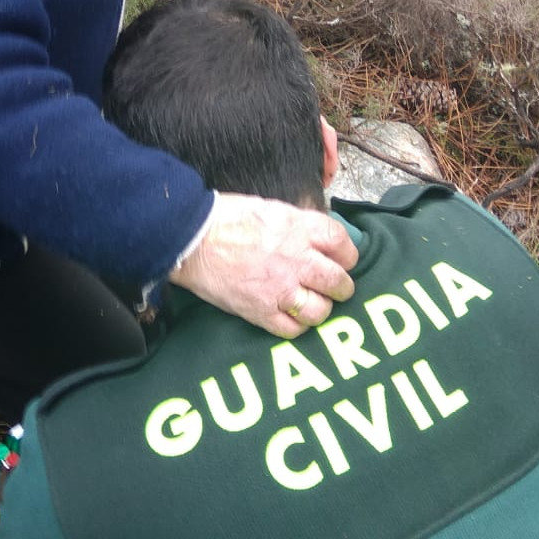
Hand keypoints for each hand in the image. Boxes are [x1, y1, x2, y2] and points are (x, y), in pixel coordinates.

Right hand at [171, 193, 356, 337]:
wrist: (191, 240)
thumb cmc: (227, 218)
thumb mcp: (272, 208)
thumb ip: (300, 224)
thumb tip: (320, 237)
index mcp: (299, 229)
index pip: (343, 245)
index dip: (347, 254)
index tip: (342, 259)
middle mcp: (296, 260)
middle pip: (339, 282)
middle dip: (341, 286)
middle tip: (333, 287)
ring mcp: (280, 289)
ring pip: (321, 311)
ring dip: (320, 308)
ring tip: (311, 303)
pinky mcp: (261, 311)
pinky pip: (293, 330)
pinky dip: (297, 326)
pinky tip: (290, 316)